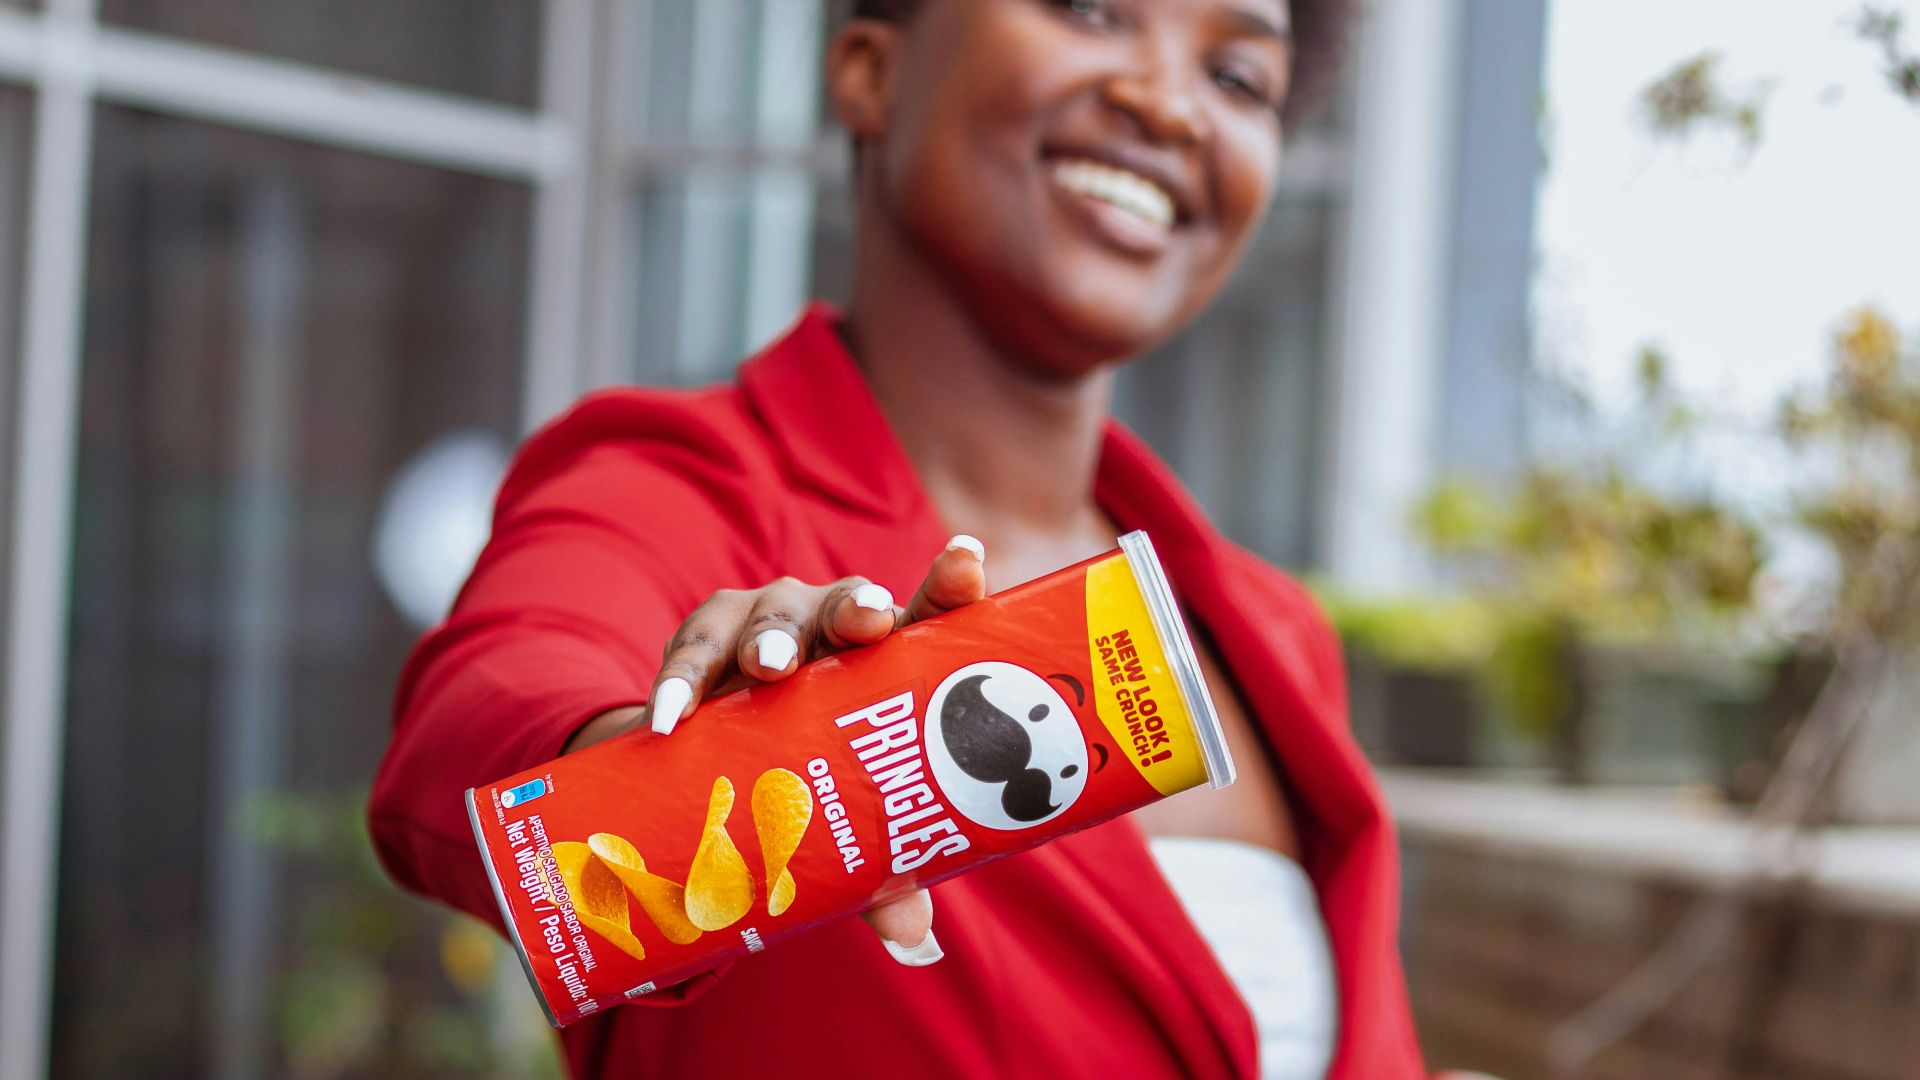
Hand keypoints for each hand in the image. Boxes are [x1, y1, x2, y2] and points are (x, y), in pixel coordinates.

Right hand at [566, 534, 989, 966]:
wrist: (721, 762)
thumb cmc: (818, 778)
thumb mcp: (854, 824)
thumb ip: (886, 873)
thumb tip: (915, 942)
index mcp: (891, 656)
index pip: (931, 614)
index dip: (950, 586)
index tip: (969, 561)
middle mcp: (834, 626)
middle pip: (851, 605)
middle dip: (857, 609)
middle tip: (865, 623)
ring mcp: (767, 624)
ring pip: (771, 618)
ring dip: (769, 642)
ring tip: (766, 670)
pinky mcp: (704, 639)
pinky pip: (690, 653)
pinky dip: (680, 682)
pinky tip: (671, 715)